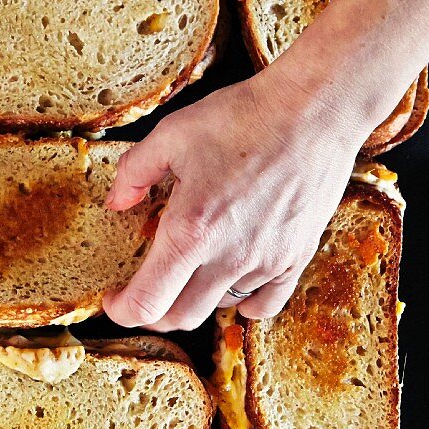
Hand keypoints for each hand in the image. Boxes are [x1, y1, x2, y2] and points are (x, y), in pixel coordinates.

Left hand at [103, 58, 369, 329]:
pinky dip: (244, 302)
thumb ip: (134, 171)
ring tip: (191, 269)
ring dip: (197, 297)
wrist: (314, 110)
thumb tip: (116, 202)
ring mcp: (265, 263)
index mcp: (190, 231)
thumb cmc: (244, 117)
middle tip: (145, 289)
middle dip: (154, 312)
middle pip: (180, 317)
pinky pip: (266, 303)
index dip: (122, 310)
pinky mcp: (295, 258)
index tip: (114, 299)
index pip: (147, 303)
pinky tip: (234, 284)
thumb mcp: (172, 133)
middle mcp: (228, 258)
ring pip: (220, 308)